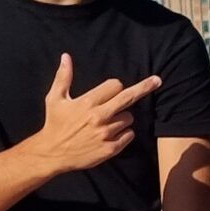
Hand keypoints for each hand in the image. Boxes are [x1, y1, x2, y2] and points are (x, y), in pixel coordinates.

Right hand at [29, 55, 160, 174]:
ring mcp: (106, 134)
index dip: (114, 87)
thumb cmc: (54, 123)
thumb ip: (63, 77)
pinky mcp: (110, 149)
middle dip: (144, 87)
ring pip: (129, 118)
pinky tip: (112, 134)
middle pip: (128, 98)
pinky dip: (125, 133)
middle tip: (157, 80)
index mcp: (88, 102)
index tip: (111, 91)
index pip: (115, 85)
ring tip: (107, 122)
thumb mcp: (55, 98)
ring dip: (123, 117)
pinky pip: (129, 135)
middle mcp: (99, 117)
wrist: (52, 153)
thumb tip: (66, 56)